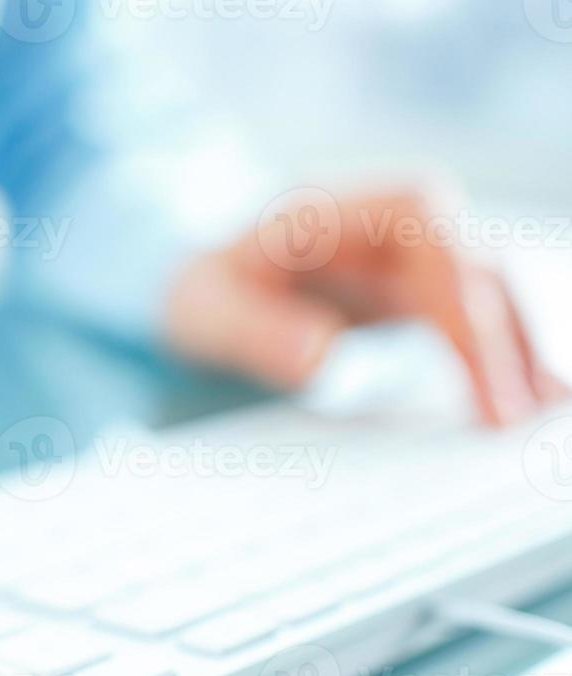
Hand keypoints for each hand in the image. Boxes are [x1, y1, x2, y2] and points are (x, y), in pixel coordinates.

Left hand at [164, 190, 563, 423]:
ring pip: (492, 289)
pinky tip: (530, 399)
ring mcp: (412, 260)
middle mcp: (389, 224)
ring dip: (522, 343)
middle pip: (476, 257)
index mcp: (338, 209)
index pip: (427, 221)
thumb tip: (322, 360)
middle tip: (520, 408)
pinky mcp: (422, 297)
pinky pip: (479, 319)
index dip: (459, 286)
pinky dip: (506, 354)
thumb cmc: (200, 291)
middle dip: (507, 329)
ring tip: (544, 407)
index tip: (472, 356)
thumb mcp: (204, 310)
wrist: (197, 287)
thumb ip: (255, 332)